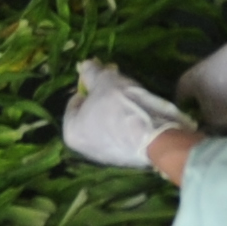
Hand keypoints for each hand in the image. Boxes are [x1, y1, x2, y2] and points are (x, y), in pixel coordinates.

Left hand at [61, 59, 191, 171]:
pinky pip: (120, 136)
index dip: (89, 86)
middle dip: (102, 99)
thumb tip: (84, 65)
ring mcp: (105, 157)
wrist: (155, 137)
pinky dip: (126, 125)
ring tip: (130, 99)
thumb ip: (91, 72)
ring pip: (106, 125)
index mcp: (71, 132)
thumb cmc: (122, 107)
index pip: (74, 102)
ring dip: (114, 111)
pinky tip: (138, 116)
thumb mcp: (104, 80)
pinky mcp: (124, 160)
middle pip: (90, 115)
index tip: (103, 79)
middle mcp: (84, 149)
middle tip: (116, 86)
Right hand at [178, 9, 226, 128]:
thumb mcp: (219, 118)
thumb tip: (206, 133)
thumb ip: (209, 129)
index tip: (201, 135)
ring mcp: (218, 62)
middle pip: (200, 99)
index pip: (180, 107)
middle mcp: (197, 70)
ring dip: (226, 105)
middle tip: (221, 130)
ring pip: (218, 91)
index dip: (188, 123)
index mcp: (185, 82)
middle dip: (210, 114)